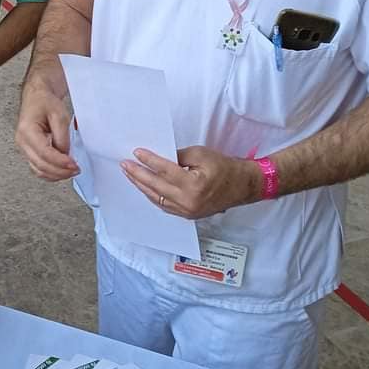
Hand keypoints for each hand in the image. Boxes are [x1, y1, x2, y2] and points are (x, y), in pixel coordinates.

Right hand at [15, 80, 78, 180]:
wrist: (36, 97)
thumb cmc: (44, 102)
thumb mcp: (59, 115)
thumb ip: (62, 137)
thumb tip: (65, 155)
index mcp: (27, 130)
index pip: (44, 153)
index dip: (60, 162)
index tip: (74, 165)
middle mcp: (22, 141)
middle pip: (40, 165)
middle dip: (60, 171)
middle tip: (75, 170)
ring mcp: (23, 148)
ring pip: (38, 170)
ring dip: (56, 174)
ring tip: (70, 171)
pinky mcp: (29, 151)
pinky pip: (38, 167)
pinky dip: (50, 172)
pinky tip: (61, 170)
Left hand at [120, 145, 262, 219]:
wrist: (243, 186)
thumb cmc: (224, 167)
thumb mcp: (201, 154)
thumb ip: (178, 156)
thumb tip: (158, 158)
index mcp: (193, 185)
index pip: (164, 171)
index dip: (148, 161)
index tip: (136, 152)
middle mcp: (188, 201)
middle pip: (156, 186)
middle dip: (138, 175)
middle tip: (125, 165)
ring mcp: (187, 211)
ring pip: (157, 198)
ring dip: (142, 186)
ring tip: (130, 174)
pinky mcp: (188, 215)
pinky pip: (164, 206)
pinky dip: (153, 195)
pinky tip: (144, 186)